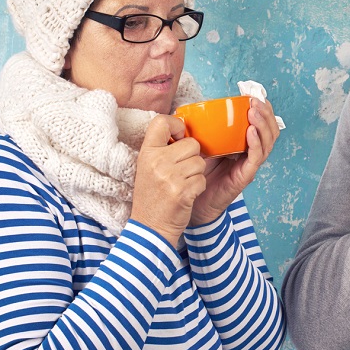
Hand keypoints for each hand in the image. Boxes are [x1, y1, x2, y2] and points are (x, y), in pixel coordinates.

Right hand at [130, 115, 207, 246]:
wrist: (150, 227)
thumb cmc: (153, 195)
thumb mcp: (149, 167)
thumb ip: (163, 148)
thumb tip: (184, 127)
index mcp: (146, 152)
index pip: (161, 122)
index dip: (176, 125)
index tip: (179, 136)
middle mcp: (156, 162)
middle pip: (192, 143)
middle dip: (193, 156)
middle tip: (181, 171)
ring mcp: (169, 176)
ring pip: (200, 162)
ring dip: (197, 173)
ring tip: (182, 184)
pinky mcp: (182, 191)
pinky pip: (202, 179)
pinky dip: (198, 187)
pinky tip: (186, 195)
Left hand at [189, 97, 280, 225]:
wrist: (192, 203)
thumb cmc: (195, 174)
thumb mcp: (199, 146)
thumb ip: (200, 131)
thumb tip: (186, 111)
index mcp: (241, 144)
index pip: (260, 123)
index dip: (261, 109)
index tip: (253, 95)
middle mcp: (250, 153)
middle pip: (269, 130)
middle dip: (266, 113)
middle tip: (256, 101)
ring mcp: (249, 164)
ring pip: (267, 142)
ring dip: (263, 124)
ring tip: (254, 112)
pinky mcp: (245, 175)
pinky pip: (256, 157)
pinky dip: (256, 143)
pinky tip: (251, 132)